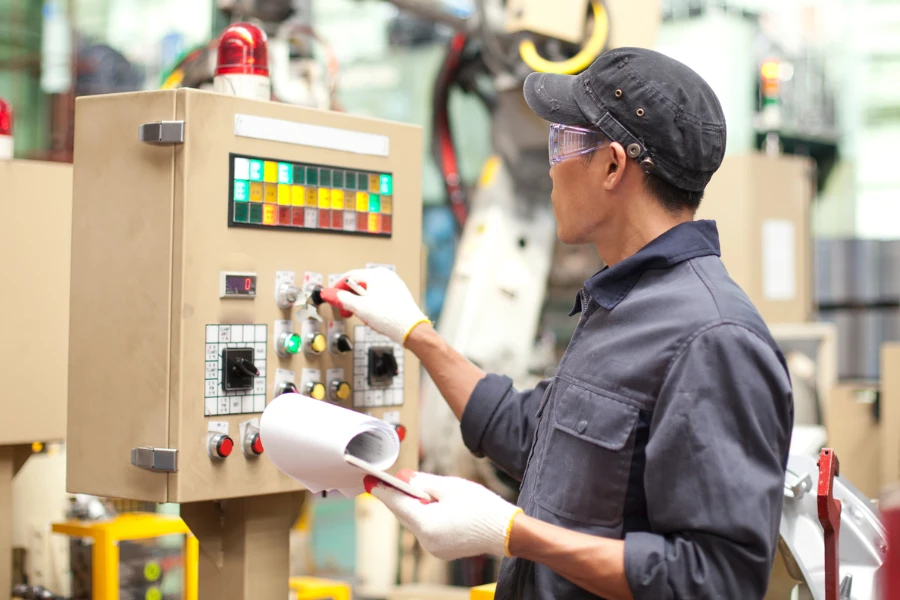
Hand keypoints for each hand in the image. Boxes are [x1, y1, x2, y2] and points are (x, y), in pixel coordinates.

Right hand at [320, 267, 429, 344]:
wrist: (411, 329)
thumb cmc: (390, 317)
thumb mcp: (360, 308)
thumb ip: (342, 299)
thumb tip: (330, 294)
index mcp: (377, 274)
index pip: (350, 276)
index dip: (338, 288)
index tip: (331, 297)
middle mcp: (386, 276)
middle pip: (359, 284)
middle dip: (351, 299)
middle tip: (347, 311)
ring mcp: (394, 285)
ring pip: (369, 292)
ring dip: (362, 304)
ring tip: (365, 317)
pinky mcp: (398, 295)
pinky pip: (379, 297)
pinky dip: (373, 306)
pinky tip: (375, 317)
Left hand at [369, 471, 522, 560]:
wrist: (505, 531)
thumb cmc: (482, 508)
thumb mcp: (450, 486)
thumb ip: (423, 482)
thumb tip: (405, 478)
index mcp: (427, 524)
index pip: (397, 504)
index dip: (383, 490)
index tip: (370, 481)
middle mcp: (426, 541)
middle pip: (404, 514)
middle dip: (400, 496)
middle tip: (391, 480)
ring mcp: (434, 548)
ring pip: (415, 522)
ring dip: (414, 506)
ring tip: (420, 490)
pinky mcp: (442, 550)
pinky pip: (426, 530)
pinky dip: (425, 516)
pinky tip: (432, 505)